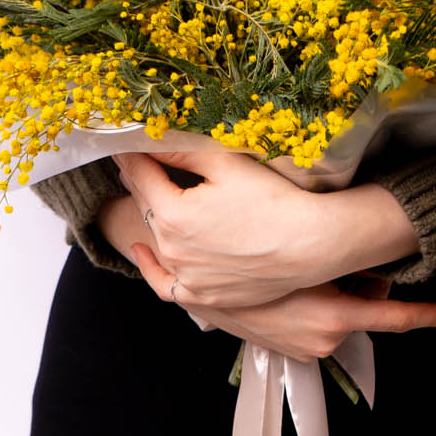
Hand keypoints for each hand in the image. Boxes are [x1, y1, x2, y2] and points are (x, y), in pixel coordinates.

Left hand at [113, 146, 330, 309]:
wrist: (310, 246)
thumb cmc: (274, 201)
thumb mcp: (226, 164)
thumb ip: (181, 151)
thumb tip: (149, 140)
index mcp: (172, 213)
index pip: (140, 174)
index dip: (132, 154)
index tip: (125, 142)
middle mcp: (172, 249)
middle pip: (145, 206)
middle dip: (140, 180)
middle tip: (138, 161)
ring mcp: (187, 276)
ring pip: (154, 240)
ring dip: (149, 216)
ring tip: (149, 195)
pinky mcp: (204, 295)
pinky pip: (165, 285)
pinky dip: (152, 268)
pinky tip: (143, 252)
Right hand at [127, 241, 435, 362]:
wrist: (200, 290)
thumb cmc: (248, 267)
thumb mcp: (297, 251)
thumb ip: (341, 247)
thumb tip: (371, 242)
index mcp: (332, 317)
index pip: (396, 320)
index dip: (430, 316)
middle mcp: (326, 340)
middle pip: (366, 302)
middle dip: (360, 279)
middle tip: (335, 256)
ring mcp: (310, 348)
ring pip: (344, 308)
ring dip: (336, 287)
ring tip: (306, 267)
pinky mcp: (294, 350)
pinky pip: (323, 319)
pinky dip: (318, 301)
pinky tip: (295, 286)